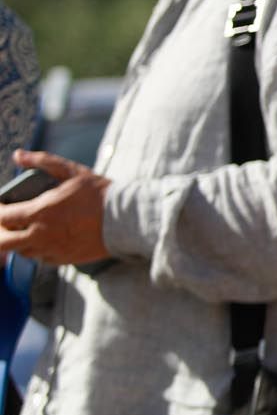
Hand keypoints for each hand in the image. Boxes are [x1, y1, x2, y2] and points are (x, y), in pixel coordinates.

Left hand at [0, 151, 111, 267]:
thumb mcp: (72, 172)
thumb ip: (43, 161)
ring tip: (28, 228)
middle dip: (1, 232)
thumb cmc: (99, 193)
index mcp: (40, 212)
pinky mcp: (63, 260)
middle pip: (4, 242)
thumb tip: (18, 155)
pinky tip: (46, 238)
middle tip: (8, 221)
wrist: (126, 220)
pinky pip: (40, 258)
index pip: (3, 216)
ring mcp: (51, 250)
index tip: (1, 204)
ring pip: (21, 251)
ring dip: (19, 241)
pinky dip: (37, 249)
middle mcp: (41, 235)